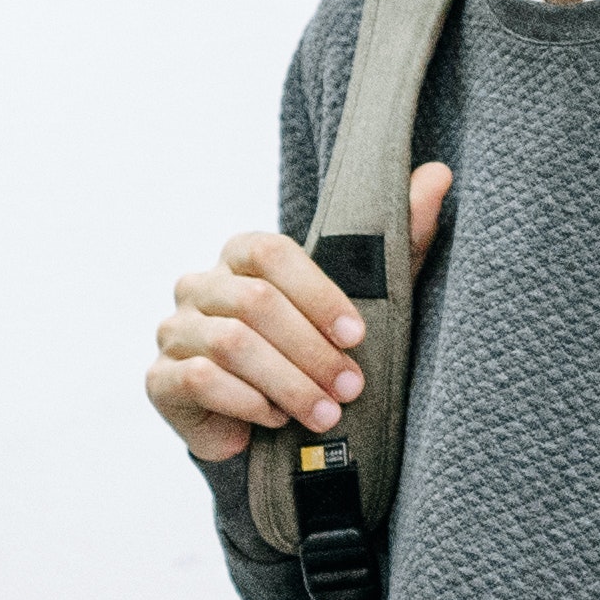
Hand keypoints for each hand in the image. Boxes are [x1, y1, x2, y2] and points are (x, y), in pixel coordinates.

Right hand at [141, 161, 450, 466]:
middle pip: (254, 303)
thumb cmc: (316, 352)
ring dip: (287, 383)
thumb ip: (399, 237)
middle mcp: (199, 285)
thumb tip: (439, 174)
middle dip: (311, 351)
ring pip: (230, 344)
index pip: (270, 252)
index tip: (358, 336)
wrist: (266, 425)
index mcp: (240, 255)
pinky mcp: (160, 378)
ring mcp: (173, 330)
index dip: (317, 294)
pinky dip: (249, 402)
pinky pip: (202, 380)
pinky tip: (277, 419)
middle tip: (350, 388)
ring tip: (324, 413)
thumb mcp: (367, 299)